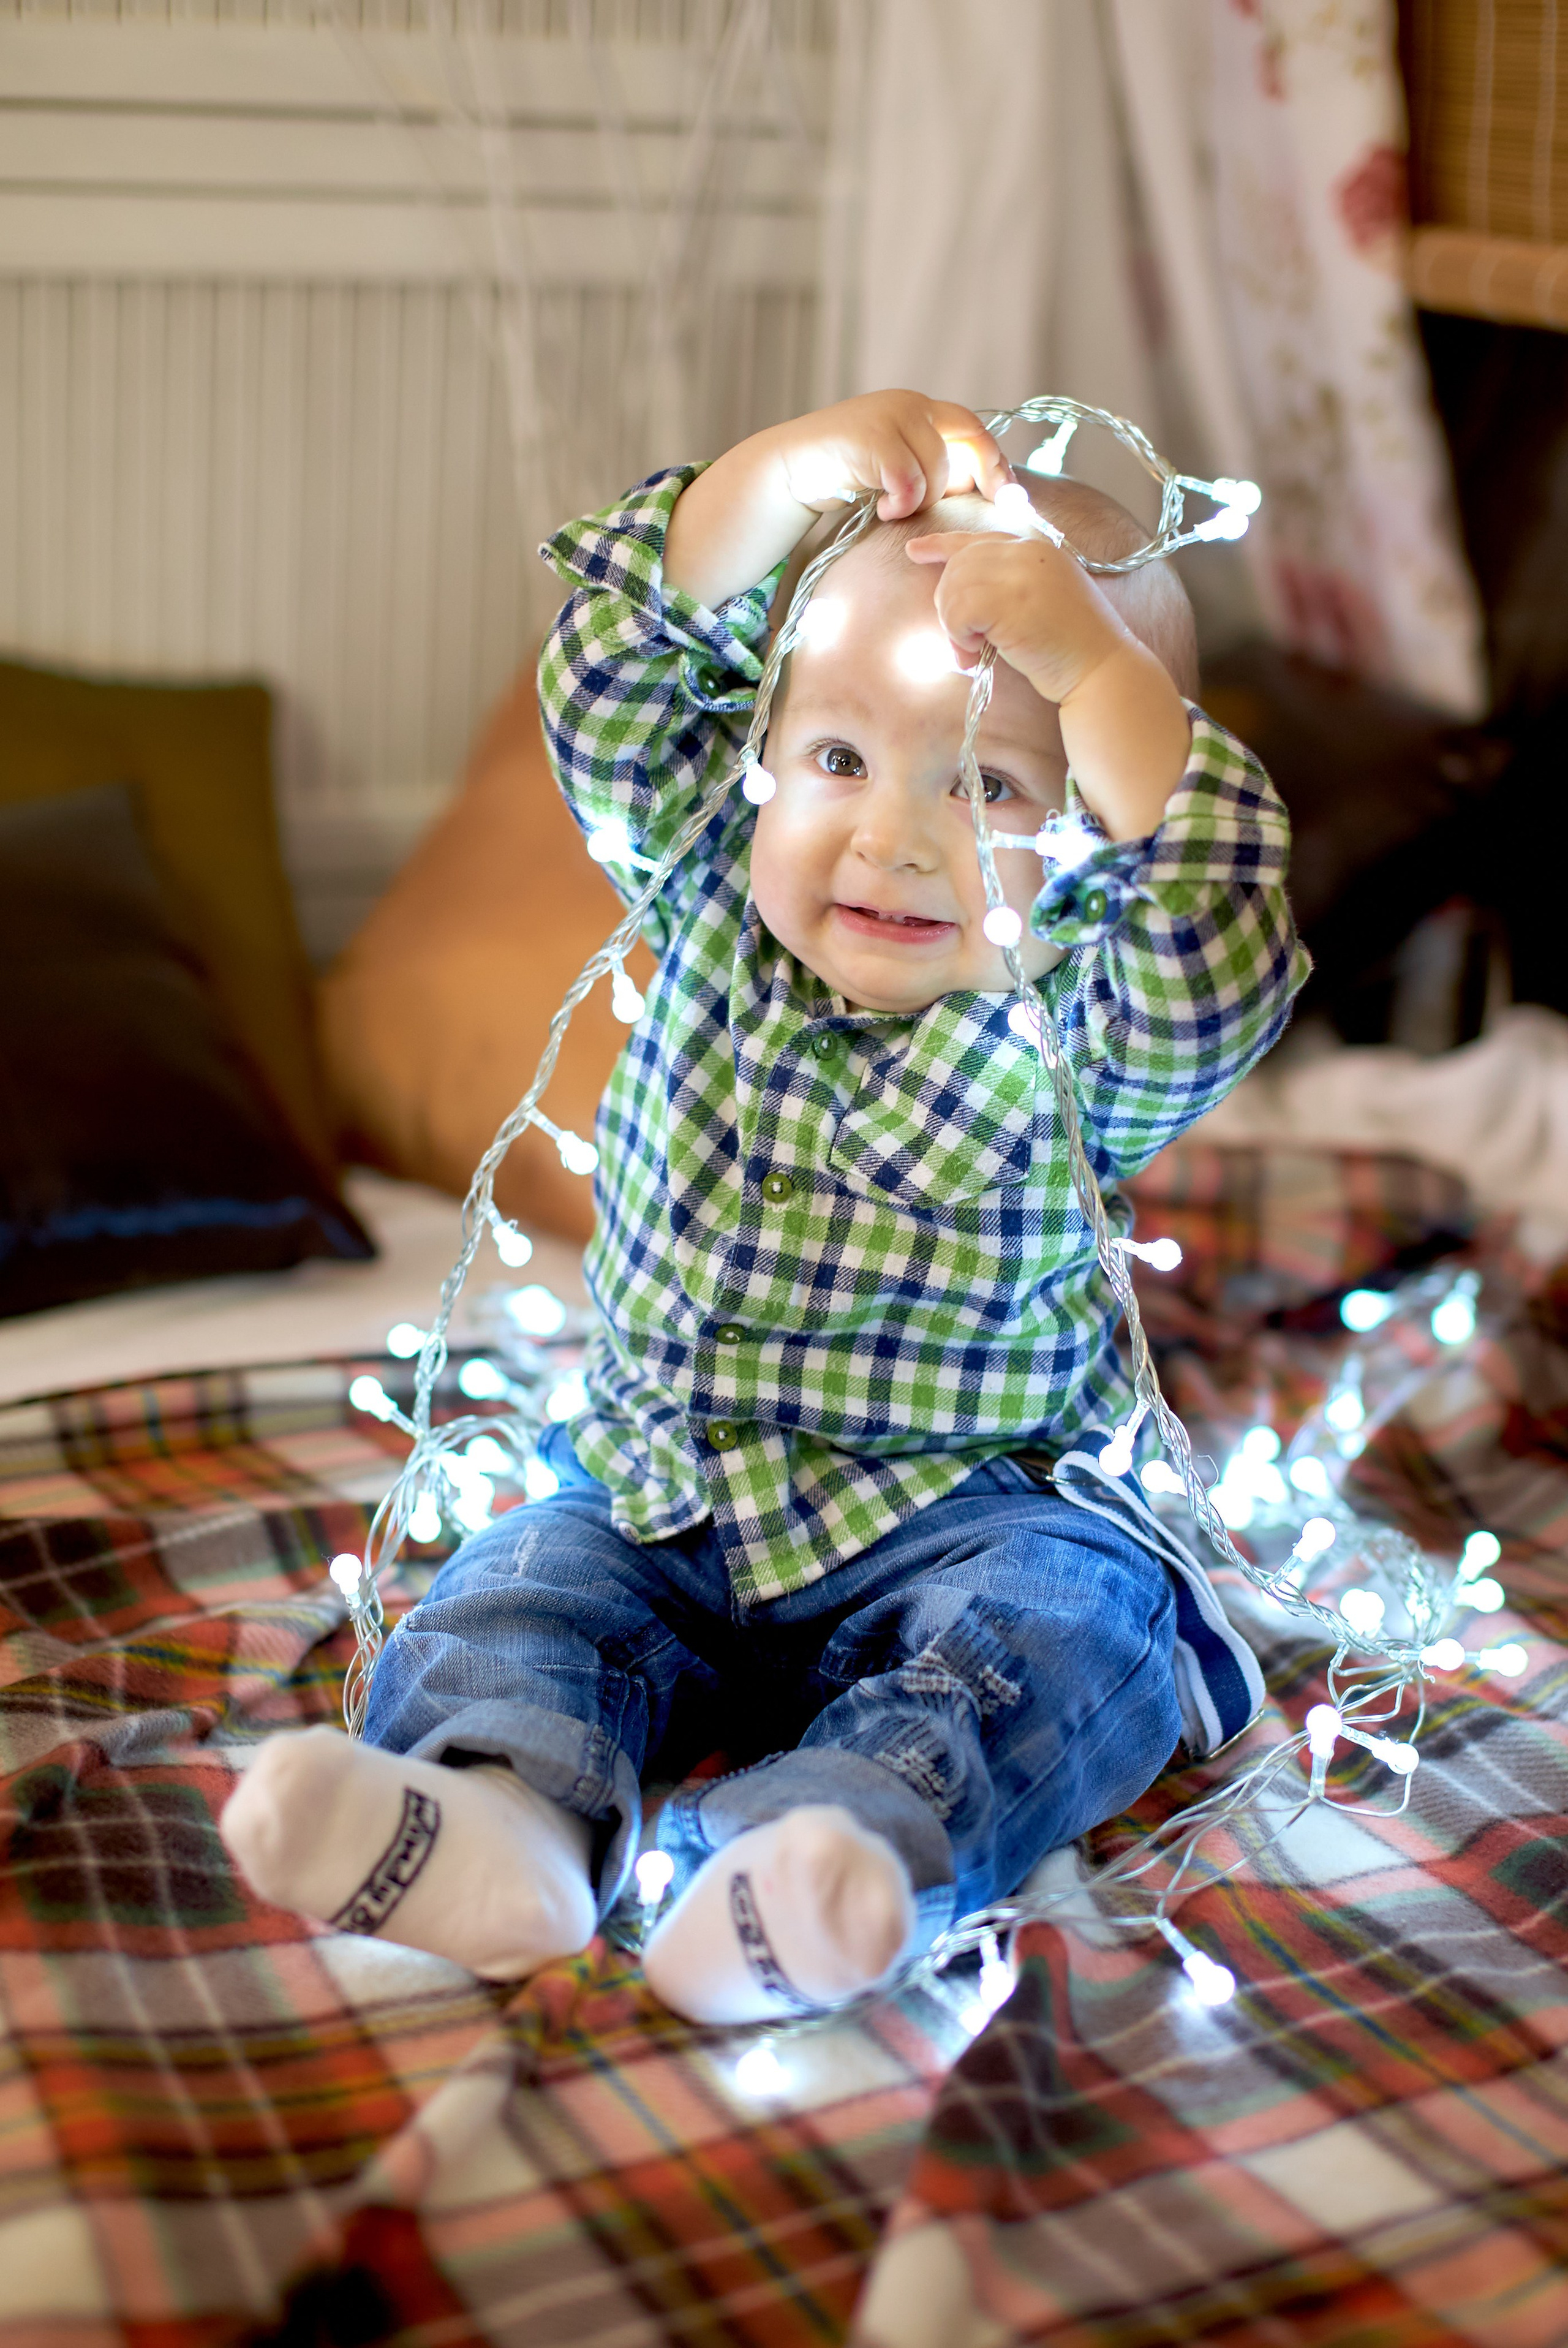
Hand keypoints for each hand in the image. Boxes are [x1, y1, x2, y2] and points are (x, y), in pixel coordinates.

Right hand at [771, 391, 1009, 519]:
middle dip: (981, 477)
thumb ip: (932, 468)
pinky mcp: (871, 437)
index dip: (996, 461)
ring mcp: (890, 416)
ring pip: (938, 467)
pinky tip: (885, 509)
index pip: (973, 428)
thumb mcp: (897, 467)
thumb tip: (980, 487)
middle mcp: (910, 404)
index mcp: (921, 409)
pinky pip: (909, 479)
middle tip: (979, 508)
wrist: (790, 470)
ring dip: (923, 499)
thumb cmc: (847, 476)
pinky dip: (902, 502)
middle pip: (968, 440)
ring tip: (896, 510)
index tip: (1009, 495)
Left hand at [907, 531, 1190, 839]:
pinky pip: (958, 610)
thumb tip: (955, 591)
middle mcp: (1027, 551)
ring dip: (953, 628)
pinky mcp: (1011, 598)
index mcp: (1036, 548)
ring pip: (953, 587)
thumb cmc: (1069, 648)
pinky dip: (959, 637)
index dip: (941, 544)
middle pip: (957, 565)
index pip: (978, 539)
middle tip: (964, 645)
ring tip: (972, 654)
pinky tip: (978, 654)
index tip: (915, 551)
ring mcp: (1021, 571)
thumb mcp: (1038, 602)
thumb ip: (1006, 586)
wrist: (1101, 669)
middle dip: (948, 606)